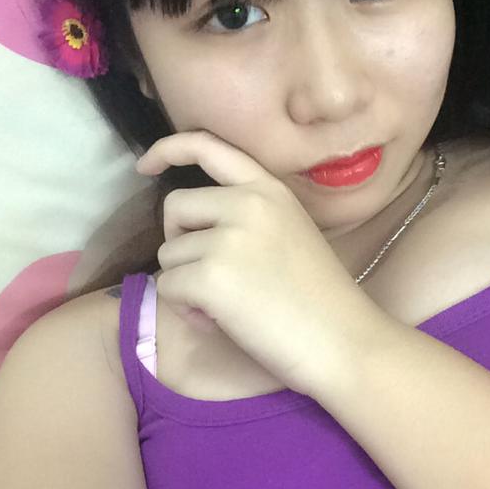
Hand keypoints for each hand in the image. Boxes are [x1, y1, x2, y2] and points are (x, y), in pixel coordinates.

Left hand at [135, 130, 387, 399]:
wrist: (343, 342)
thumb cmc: (321, 301)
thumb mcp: (292, 233)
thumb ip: (249, 217)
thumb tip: (193, 230)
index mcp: (270, 190)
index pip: (209, 147)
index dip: (170, 149)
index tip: (146, 164)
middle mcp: (247, 203)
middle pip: (175, 208)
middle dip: (180, 244)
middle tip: (211, 277)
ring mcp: (228, 238)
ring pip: (168, 254)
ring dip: (186, 284)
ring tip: (226, 307)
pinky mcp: (211, 277)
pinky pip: (168, 288)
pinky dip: (186, 311)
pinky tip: (219, 322)